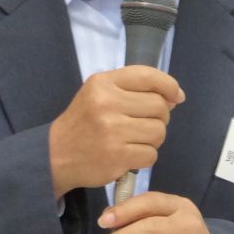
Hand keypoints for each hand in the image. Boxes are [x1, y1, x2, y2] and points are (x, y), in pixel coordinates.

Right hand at [48, 67, 184, 198]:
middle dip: (159, 117)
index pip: (148, 76)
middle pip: (159, 106)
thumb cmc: (84, 121)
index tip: (176, 96)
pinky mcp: (117, 157)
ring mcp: (112, 131)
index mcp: (103, 83)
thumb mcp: (99, 93)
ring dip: (153, 138)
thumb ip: (133, 89)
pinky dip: (145, 156)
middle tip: (143, 123)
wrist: (56, 154)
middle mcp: (107, 103)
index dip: (169, 85)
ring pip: (159, 132)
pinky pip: (151, 154)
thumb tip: (175, 96)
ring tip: (134, 139)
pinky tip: (129, 154)